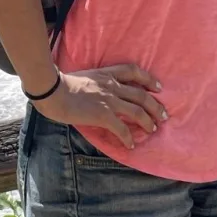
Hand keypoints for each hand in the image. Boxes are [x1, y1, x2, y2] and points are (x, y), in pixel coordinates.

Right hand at [34, 63, 166, 150]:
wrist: (53, 91)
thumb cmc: (62, 84)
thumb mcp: (84, 76)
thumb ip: (96, 82)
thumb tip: (98, 92)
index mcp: (106, 74)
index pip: (133, 71)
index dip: (149, 79)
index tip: (158, 87)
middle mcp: (112, 86)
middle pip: (141, 94)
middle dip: (155, 106)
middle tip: (164, 115)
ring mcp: (109, 100)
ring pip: (137, 111)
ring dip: (148, 121)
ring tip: (153, 129)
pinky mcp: (103, 114)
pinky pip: (121, 128)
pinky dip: (128, 137)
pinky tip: (130, 144)